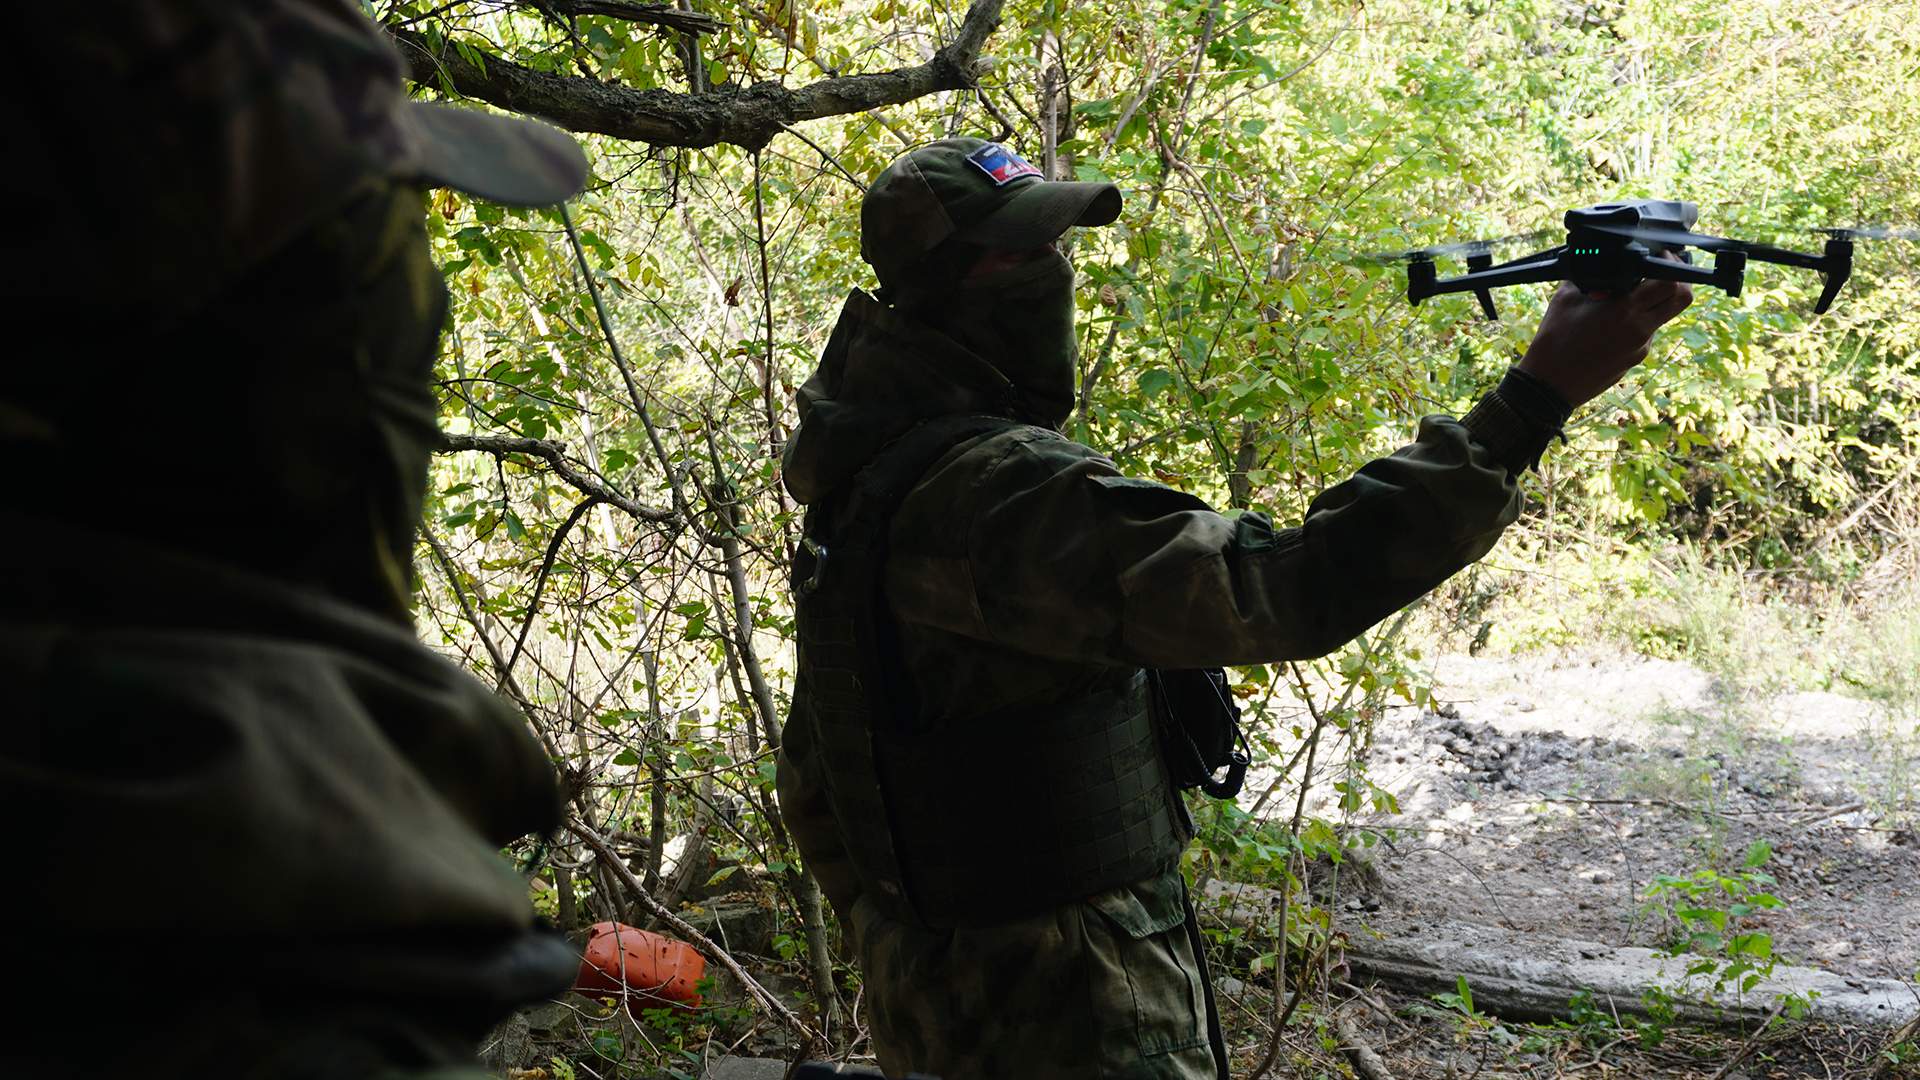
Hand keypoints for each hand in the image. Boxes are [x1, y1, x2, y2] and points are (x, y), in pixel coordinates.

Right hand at [1516, 274, 1692, 408]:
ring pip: (1664, 316)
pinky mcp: (1635, 359)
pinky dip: (1637, 322)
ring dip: (1655, 302)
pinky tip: (1612, 325)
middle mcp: (1639, 329)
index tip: (1659, 256)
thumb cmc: (1553, 342)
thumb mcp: (1565, 298)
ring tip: (1627, 300)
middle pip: (1683, 298)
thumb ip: (1588, 277)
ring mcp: (1641, 347)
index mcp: (1624, 310)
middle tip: (1662, 272)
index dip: (1671, 264)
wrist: (1548, 384)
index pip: (1669, 282)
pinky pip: (1646, 333)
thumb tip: (1600, 263)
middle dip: (1679, 280)